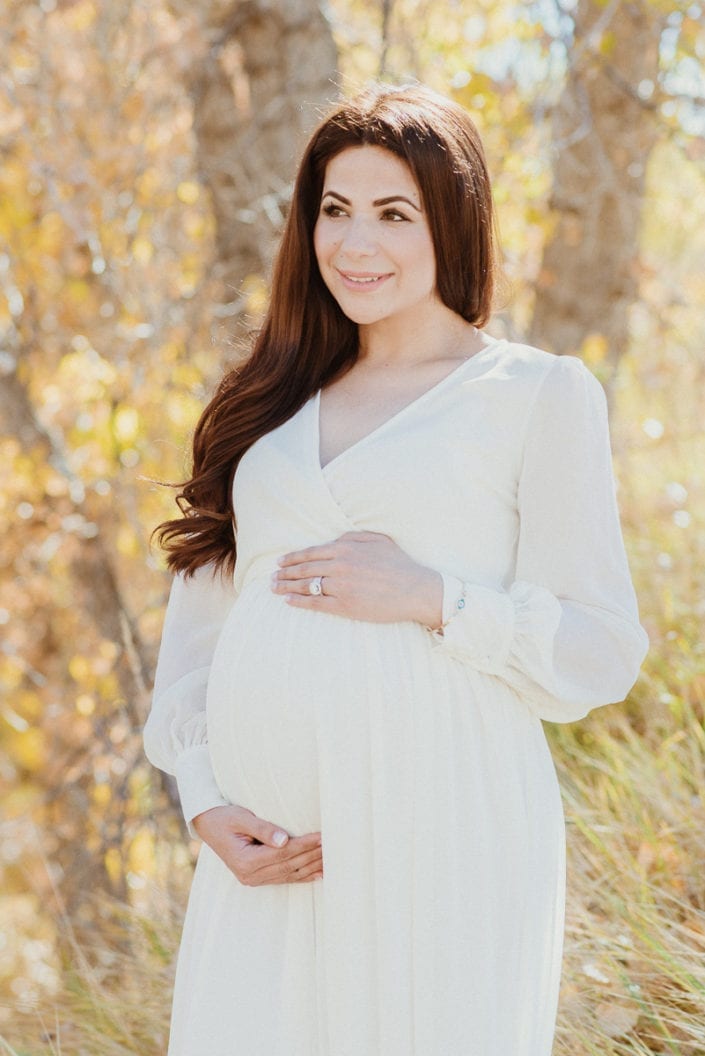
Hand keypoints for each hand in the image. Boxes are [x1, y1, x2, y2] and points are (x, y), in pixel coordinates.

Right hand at [192, 804, 322, 886]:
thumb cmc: (224, 817)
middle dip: (312, 855)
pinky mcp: (257, 878)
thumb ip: (262, 829)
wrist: (208, 825)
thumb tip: (283, 840)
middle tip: (333, 845)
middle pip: (289, 865)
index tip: (322, 836)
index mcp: (245, 861)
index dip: (304, 845)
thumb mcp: (241, 818)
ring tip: (331, 857)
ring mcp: (253, 879)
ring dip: (311, 866)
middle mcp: (249, 875)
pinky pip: (284, 878)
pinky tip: (319, 872)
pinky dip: (303, 876)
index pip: (282, 853)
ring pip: (289, 874)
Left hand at [272, 530, 442, 626]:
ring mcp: (341, 587)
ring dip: (287, 587)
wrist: (415, 589)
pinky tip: (288, 601)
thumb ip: (352, 537)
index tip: (280, 562)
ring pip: (306, 586)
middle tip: (272, 577)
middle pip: (304, 569)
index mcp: (346, 548)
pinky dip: (299, 602)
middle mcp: (340, 566)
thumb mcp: (377, 540)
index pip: (310, 553)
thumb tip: (333, 540)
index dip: (292, 558)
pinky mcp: (345, 606)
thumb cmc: (399, 564)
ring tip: (274, 588)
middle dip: (285, 573)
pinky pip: (316, 604)